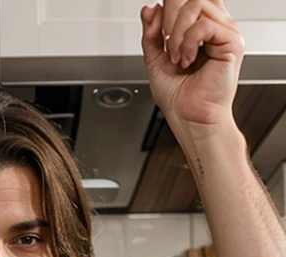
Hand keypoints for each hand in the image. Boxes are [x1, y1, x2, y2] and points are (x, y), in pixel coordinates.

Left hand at [140, 1, 244, 132]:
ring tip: (177, 58)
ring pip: (196, 4)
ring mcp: (225, 33)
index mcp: (200, 29)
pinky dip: (188, 43)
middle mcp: (215, 27)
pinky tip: (188, 61)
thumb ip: (151, 33)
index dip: (172, 6)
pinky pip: (204, 25)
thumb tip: (150, 9)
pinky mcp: (232, 43)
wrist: (189, 120)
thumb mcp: (155, 60)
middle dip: (171, 19)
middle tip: (168, 47)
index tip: (160, 29)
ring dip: (177, 34)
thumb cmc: (178, 99)